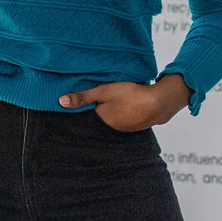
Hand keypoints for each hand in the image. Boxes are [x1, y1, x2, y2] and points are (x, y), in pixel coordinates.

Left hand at [59, 73, 192, 130]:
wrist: (160, 102)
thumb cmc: (130, 95)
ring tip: (114, 105)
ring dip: (114, 114)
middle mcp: (113, 129)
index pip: (89, 119)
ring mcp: (127, 128)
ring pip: (115, 121)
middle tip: (99, 104)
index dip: (85, 113)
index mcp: (103, 121)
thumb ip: (83, 97)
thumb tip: (61, 102)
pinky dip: (125, 115)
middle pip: (102, 121)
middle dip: (99, 114)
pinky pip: (127, 120)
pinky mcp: (139, 124)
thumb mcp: (104, 92)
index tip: (81, 109)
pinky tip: (128, 107)